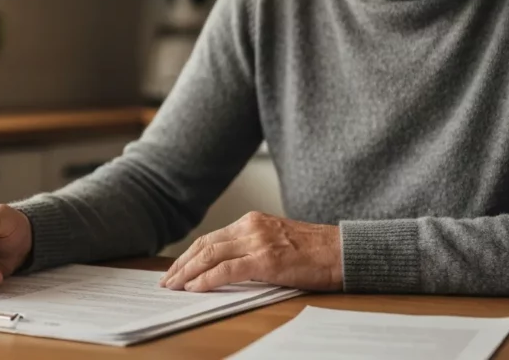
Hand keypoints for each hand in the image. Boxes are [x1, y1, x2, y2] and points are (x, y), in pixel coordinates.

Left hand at [158, 211, 341, 292]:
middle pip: (205, 245)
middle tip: (167, 280)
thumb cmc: (315, 252)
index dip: (190, 255)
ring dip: (188, 272)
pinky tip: (195, 287)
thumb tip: (227, 267)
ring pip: (211, 255)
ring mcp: (258, 242)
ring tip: (174, 285)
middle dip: (182, 264)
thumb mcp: (278, 241)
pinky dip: (207, 279)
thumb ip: (253, 247)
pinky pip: (227, 269)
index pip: (212, 238)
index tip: (177, 268)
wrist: (342, 251)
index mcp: (253, 221)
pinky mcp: (266, 260)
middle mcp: (252, 226)